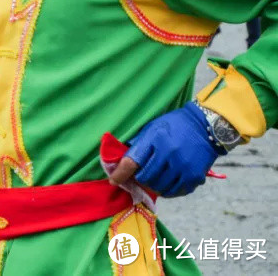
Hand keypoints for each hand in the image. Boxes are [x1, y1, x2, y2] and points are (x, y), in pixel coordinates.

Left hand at [108, 103, 222, 197]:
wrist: (204, 126)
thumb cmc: (173, 125)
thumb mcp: (152, 128)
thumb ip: (138, 145)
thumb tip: (121, 162)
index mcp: (154, 139)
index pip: (132, 162)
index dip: (120, 174)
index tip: (113, 181)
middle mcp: (169, 154)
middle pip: (145, 178)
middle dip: (139, 179)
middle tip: (141, 176)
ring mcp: (183, 167)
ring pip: (160, 188)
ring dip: (153, 186)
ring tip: (154, 179)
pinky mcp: (195, 176)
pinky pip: (176, 191)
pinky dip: (168, 190)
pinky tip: (167, 183)